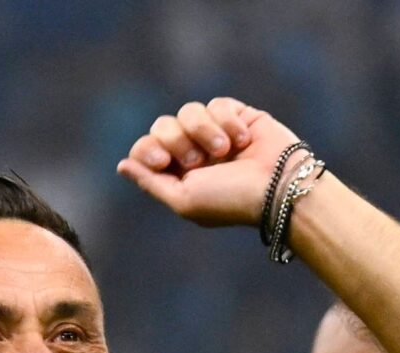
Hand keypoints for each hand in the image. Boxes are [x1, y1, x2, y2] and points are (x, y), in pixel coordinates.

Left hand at [114, 98, 299, 228]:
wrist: (277, 186)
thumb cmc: (230, 200)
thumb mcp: (182, 199)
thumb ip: (150, 182)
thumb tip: (122, 165)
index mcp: (177, 174)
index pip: (145, 148)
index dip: (148, 149)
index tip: (160, 161)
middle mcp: (194, 152)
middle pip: (162, 125)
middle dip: (176, 141)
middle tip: (198, 161)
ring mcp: (215, 132)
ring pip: (188, 111)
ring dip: (204, 132)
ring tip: (225, 152)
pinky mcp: (237, 116)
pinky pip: (217, 104)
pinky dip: (227, 122)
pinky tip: (243, 140)